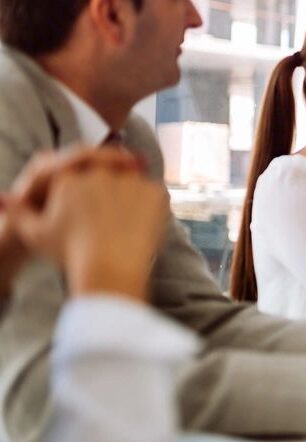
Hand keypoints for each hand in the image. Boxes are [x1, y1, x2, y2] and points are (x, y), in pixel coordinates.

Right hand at [3, 147, 158, 299]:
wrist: (109, 268)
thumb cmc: (70, 253)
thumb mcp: (35, 234)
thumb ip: (18, 211)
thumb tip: (3, 196)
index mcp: (68, 177)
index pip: (76, 173)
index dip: (82, 192)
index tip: (89, 210)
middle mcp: (98, 173)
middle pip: (104, 172)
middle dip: (106, 191)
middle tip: (109, 218)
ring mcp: (129, 180)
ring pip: (131, 179)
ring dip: (128, 195)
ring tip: (123, 224)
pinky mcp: (154, 191)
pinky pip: (153, 192)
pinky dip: (149, 206)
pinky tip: (138, 226)